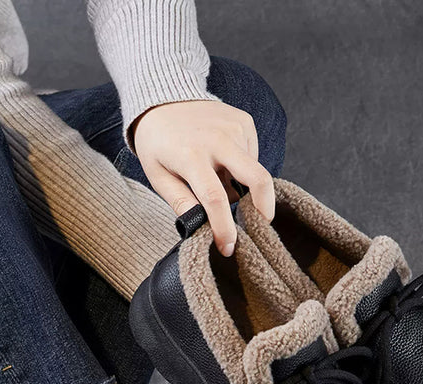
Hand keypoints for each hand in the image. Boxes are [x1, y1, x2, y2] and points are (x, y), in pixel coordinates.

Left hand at [131, 99, 274, 256]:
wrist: (163, 97)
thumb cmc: (157, 143)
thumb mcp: (158, 175)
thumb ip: (181, 201)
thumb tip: (201, 227)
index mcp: (191, 156)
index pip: (215, 199)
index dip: (224, 228)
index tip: (228, 247)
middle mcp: (218, 139)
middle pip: (257, 179)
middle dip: (264, 210)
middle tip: (261, 228)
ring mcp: (234, 127)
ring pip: (254, 171)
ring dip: (244, 187)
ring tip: (221, 183)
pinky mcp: (244, 121)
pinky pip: (251, 156)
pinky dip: (242, 167)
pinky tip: (223, 161)